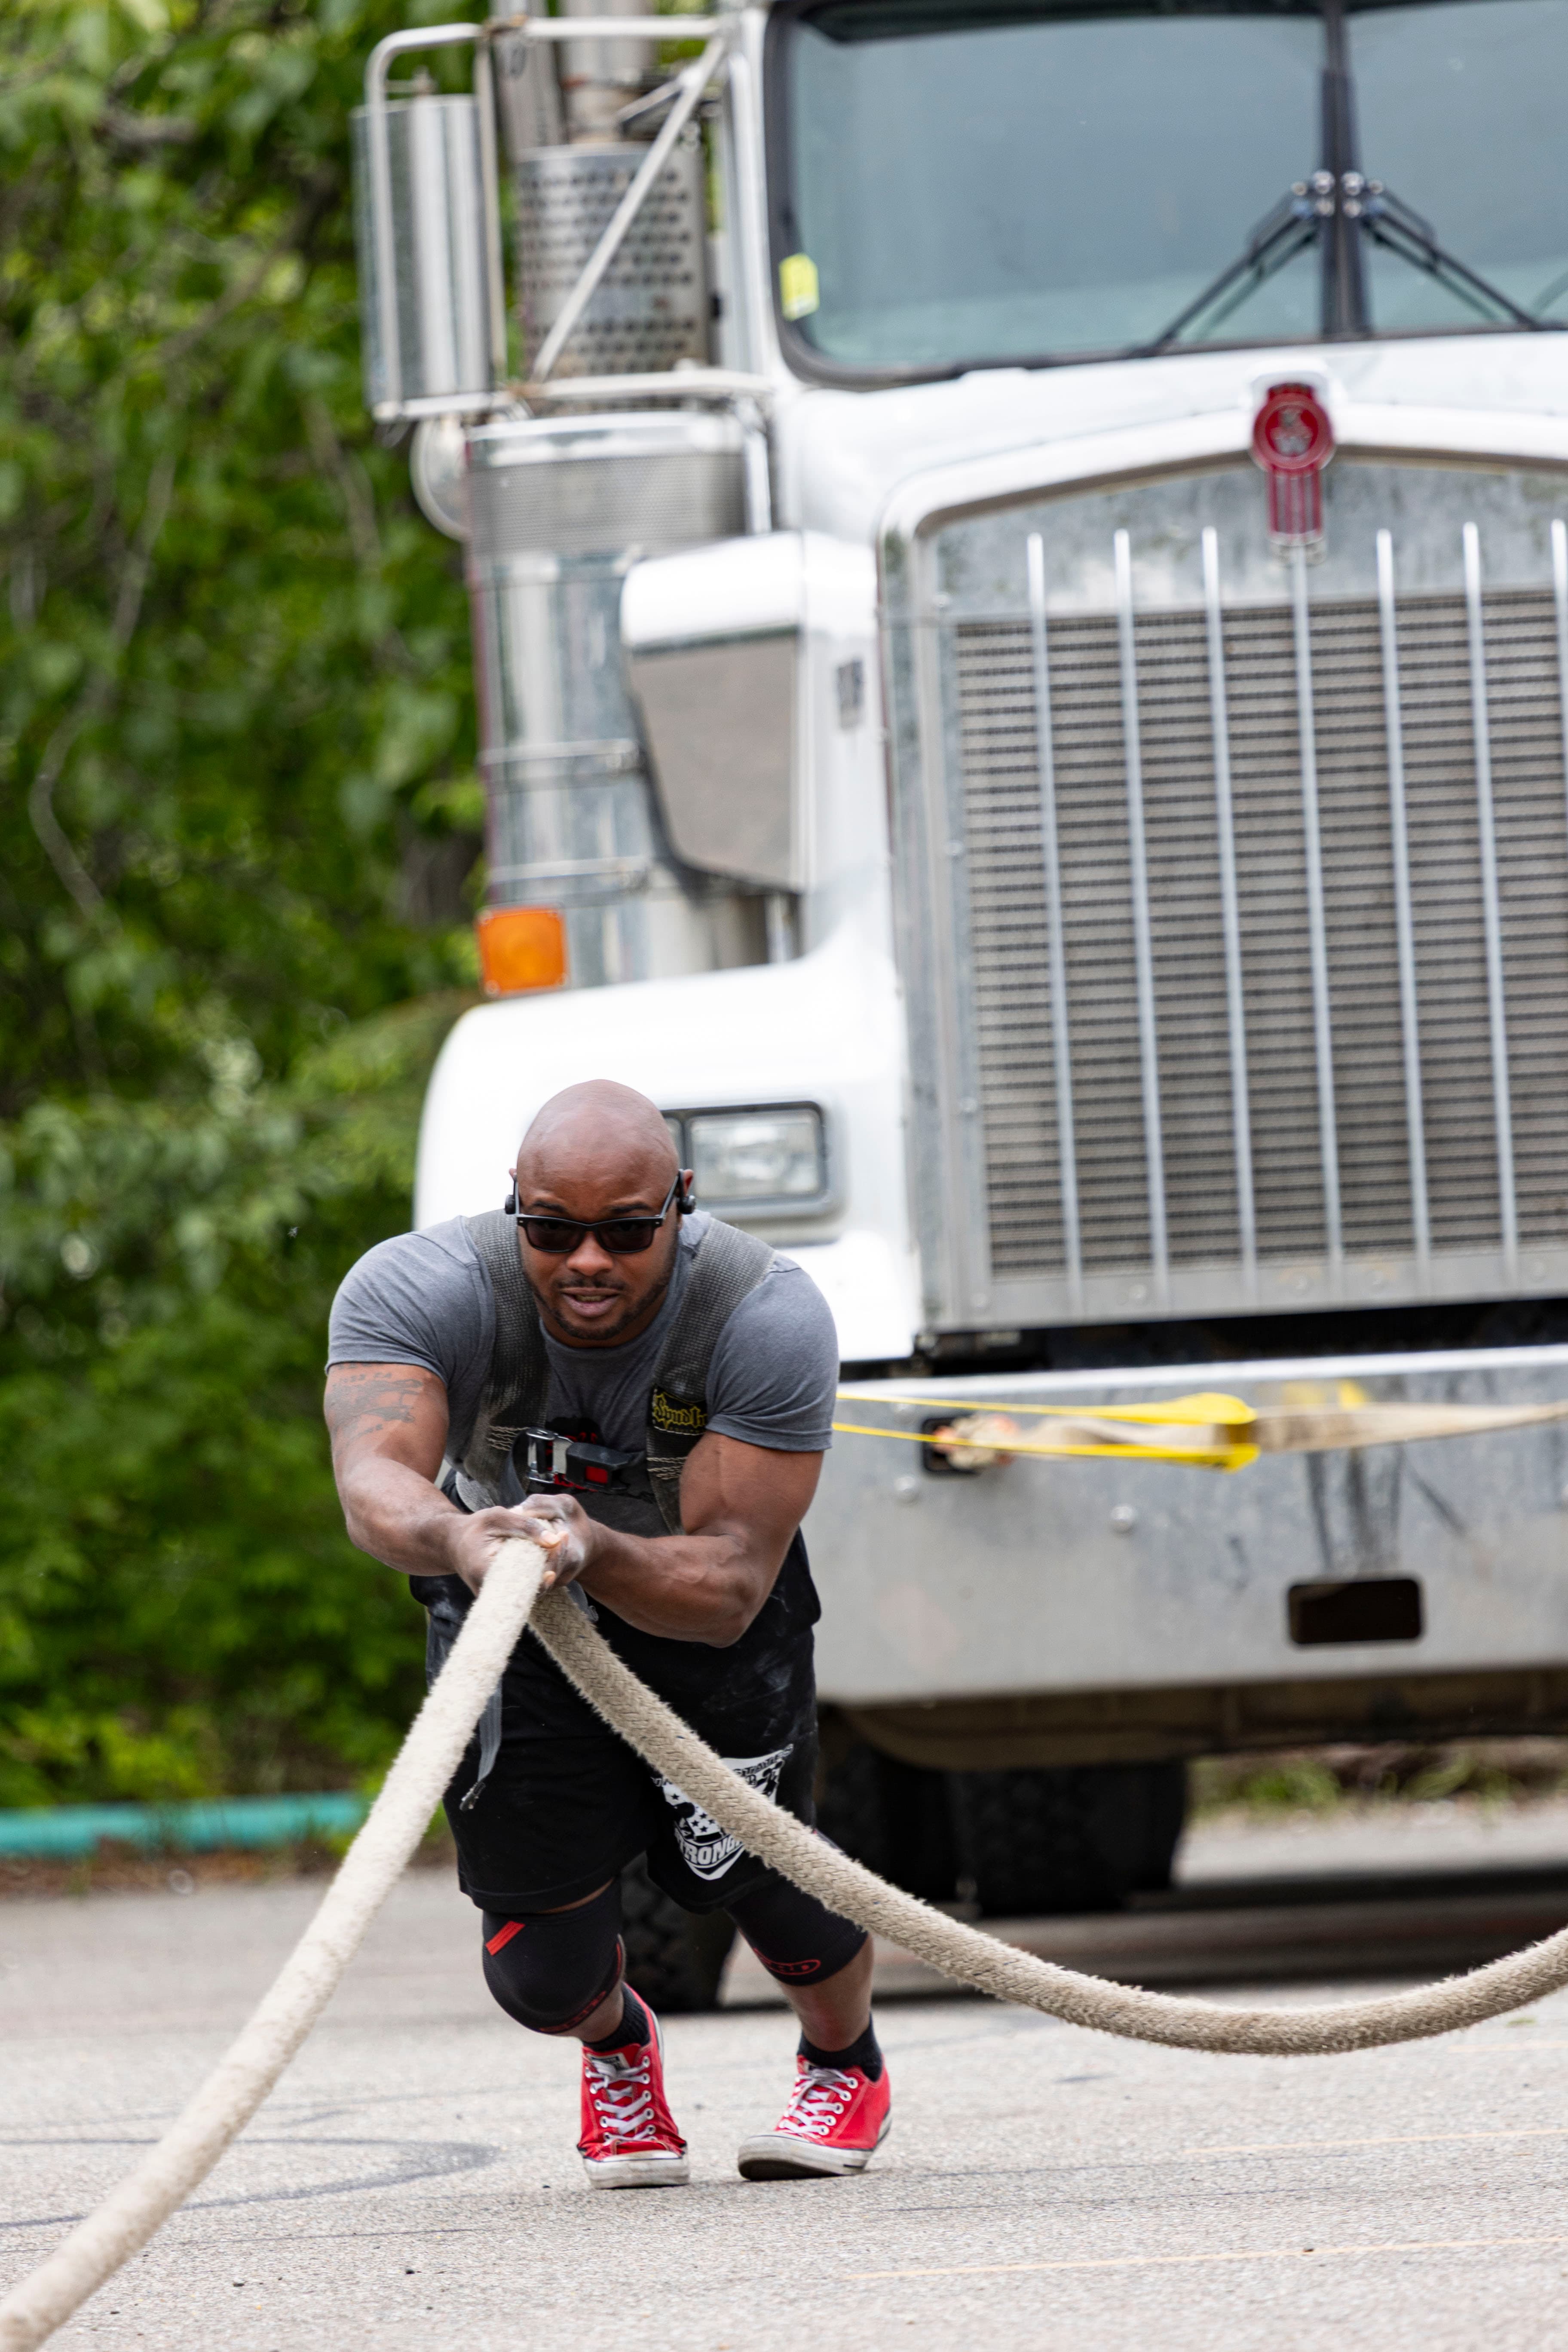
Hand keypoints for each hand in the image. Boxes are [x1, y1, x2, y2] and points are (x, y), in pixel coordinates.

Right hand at [440, 1494, 596, 1597]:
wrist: (454, 1543)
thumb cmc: (475, 1527)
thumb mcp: (498, 1517)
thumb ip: (526, 1526)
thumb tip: (555, 1540)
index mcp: (484, 1570)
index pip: (524, 1576)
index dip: (546, 1564)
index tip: (559, 1545)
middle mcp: (490, 1590)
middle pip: (532, 1587)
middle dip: (553, 1564)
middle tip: (563, 1540)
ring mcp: (497, 1596)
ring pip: (532, 1590)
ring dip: (549, 1568)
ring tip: (559, 1544)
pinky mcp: (504, 1595)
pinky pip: (527, 1588)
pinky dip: (540, 1572)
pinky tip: (549, 1554)